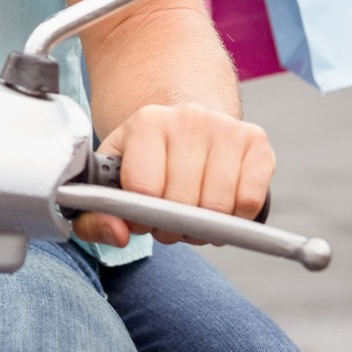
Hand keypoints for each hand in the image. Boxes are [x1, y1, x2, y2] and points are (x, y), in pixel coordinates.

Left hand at [71, 104, 274, 247]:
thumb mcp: (108, 180)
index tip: (141, 219)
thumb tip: (119, 233)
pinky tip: (220, 208)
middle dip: (174, 227)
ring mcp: (226, 127)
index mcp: (147, 122)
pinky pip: (251, 202)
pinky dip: (237, 218)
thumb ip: (94, 215)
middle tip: (168, 220)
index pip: (145, 190)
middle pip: (184, 203)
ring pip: (220, 207)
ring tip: (192, 214)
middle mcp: (189, 117)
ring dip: (205, 226)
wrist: (183, 124)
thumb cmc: (144, 160)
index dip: (142, 219)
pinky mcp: (257, 142)